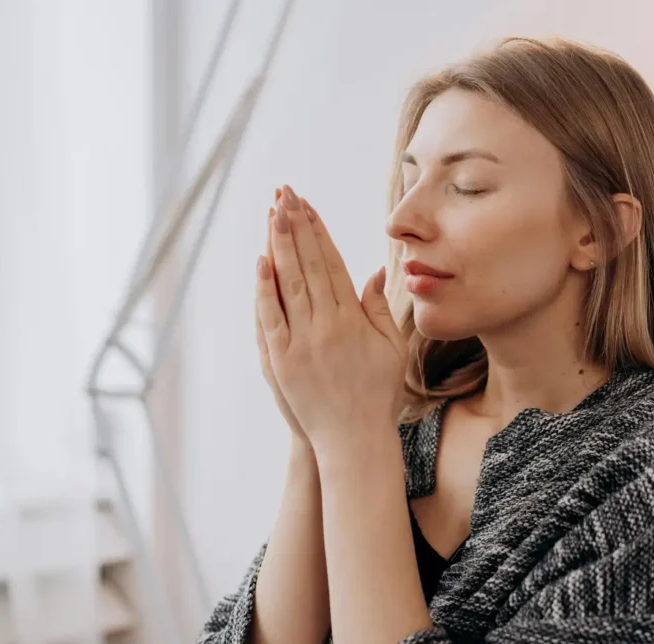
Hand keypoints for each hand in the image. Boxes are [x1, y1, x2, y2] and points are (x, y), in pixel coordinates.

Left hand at [255, 185, 405, 447]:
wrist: (354, 440)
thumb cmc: (378, 395)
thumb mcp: (391, 349)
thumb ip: (380, 308)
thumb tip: (374, 271)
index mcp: (354, 319)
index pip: (332, 263)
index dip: (319, 232)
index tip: (309, 205)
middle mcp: (327, 325)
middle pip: (308, 265)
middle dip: (296, 226)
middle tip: (286, 193)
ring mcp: (302, 342)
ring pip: (288, 283)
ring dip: (280, 245)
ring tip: (273, 213)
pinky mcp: (281, 361)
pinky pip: (270, 317)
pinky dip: (264, 289)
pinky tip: (261, 261)